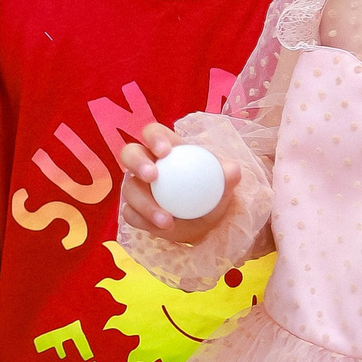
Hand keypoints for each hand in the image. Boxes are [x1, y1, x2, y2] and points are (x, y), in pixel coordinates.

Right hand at [116, 127, 242, 244]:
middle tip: (152, 177)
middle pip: (129, 153)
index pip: (153, 132)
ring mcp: (136, 187)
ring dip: (145, 204)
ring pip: (129, 188)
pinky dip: (144, 221)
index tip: (165, 152)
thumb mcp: (222, 186)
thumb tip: (232, 170)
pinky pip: (130, 213)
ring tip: (167, 220)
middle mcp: (146, 165)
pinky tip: (163, 228)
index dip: (154, 137)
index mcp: (166, 149)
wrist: (203, 224)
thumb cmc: (211, 196)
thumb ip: (228, 177)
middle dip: (137, 161)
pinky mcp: (132, 209)